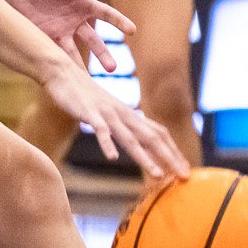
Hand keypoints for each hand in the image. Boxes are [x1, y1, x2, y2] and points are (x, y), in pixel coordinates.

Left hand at [0, 0, 129, 70]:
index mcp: (84, 3)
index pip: (107, 15)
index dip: (120, 22)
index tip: (132, 31)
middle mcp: (75, 20)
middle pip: (94, 41)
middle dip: (104, 54)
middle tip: (113, 68)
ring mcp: (59, 30)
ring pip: (75, 52)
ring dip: (82, 67)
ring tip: (89, 83)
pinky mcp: (43, 36)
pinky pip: (55, 52)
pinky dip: (61, 64)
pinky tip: (66, 77)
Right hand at [41, 61, 186, 180]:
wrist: (63, 71)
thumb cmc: (83, 94)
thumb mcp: (107, 111)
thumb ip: (121, 124)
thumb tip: (133, 140)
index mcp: (129, 114)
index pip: (158, 133)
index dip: (173, 151)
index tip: (184, 169)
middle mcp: (123, 114)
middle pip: (152, 138)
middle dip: (169, 158)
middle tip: (184, 176)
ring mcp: (107, 113)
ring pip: (130, 138)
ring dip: (145, 158)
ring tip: (157, 175)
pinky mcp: (89, 112)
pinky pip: (100, 130)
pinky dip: (107, 143)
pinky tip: (111, 158)